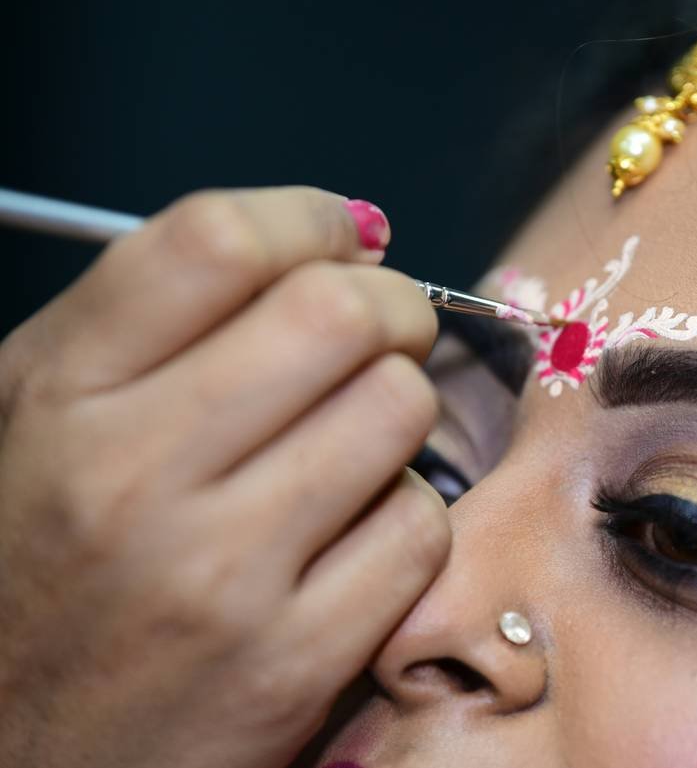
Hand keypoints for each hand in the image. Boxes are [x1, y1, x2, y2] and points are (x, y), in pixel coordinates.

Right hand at [0, 188, 448, 767]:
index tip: (341, 238)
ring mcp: (218, 575)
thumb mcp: (42, 414)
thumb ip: (165, 312)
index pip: (218, 240)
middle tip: (381, 334)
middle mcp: (130, 475)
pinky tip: (352, 539)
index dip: (307, 220)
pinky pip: (418, 531)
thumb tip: (345, 231)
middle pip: (338, 314)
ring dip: (396, 414)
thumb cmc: (44, 563)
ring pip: (398, 411)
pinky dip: (404, 520)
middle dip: (389, 308)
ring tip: (352, 445)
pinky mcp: (292, 660)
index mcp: (58, 394)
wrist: (17, 752)